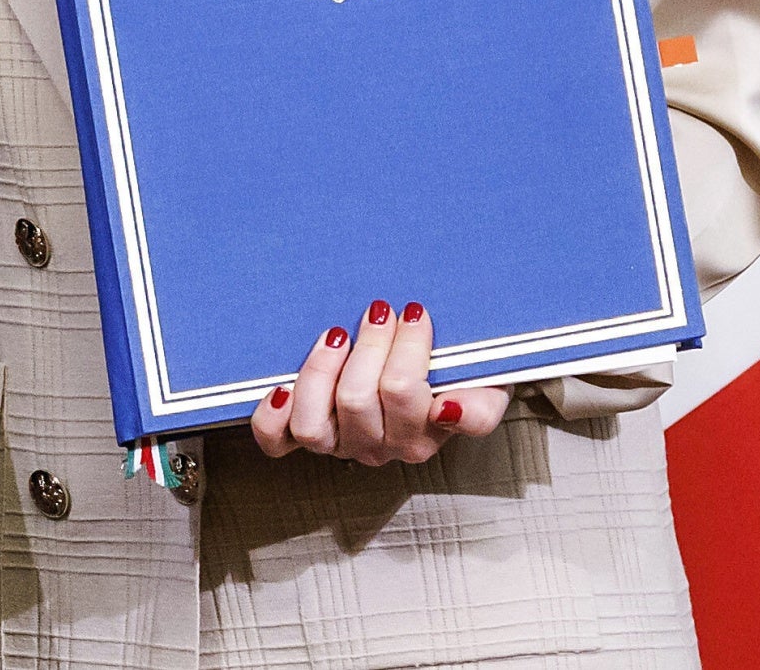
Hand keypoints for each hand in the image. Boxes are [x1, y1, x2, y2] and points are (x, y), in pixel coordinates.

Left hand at [249, 302, 511, 466]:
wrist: (431, 374)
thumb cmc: (455, 375)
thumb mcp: (486, 387)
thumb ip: (480, 407)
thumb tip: (450, 411)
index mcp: (420, 436)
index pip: (405, 394)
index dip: (406, 347)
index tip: (414, 312)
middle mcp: (377, 447)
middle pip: (357, 400)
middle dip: (368, 344)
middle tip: (381, 311)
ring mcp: (338, 443)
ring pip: (313, 423)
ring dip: (320, 370)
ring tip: (337, 335)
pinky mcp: (303, 435)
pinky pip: (276, 440)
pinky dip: (273, 415)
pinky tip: (282, 385)